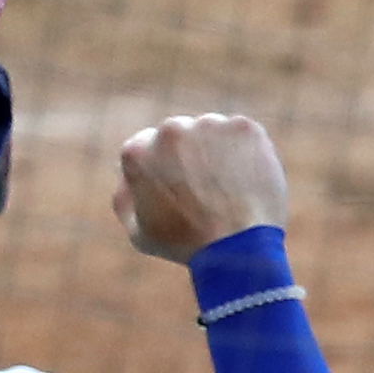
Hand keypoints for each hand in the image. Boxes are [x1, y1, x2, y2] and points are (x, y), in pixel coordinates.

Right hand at [114, 113, 287, 263]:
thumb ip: (125, 199)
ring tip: (230, 190)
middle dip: (191, 156)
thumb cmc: (187, 246)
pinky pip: (243, 136)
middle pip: (180, 135)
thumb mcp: (140, 233)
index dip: (164, 168)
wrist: (239, 247)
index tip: (180, 188)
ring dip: (218, 152)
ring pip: (212, 132)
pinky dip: (247, 154)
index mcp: (138, 152)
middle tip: (208, 191)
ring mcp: (209, 124)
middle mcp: (170, 130)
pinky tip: (248, 181)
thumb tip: (125, 176)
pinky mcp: (244, 128)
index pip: (147, 146)